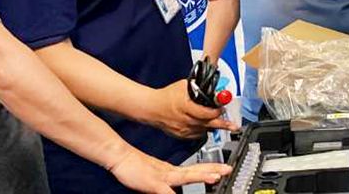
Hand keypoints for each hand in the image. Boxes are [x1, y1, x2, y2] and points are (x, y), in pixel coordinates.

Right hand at [109, 146, 230, 193]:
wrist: (120, 157)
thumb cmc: (136, 167)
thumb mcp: (156, 176)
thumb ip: (168, 182)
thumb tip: (177, 189)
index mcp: (172, 171)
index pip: (195, 170)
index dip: (210, 170)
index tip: (224, 169)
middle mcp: (170, 172)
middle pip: (195, 171)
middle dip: (212, 171)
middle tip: (228, 170)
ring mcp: (162, 176)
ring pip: (184, 176)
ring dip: (200, 177)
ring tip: (214, 177)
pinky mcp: (152, 183)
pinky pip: (164, 190)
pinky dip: (172, 193)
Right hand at [148, 80, 238, 138]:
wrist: (152, 108)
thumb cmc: (166, 96)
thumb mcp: (183, 86)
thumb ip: (198, 86)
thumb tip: (211, 87)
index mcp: (185, 107)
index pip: (206, 113)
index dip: (216, 111)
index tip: (222, 107)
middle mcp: (185, 120)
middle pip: (208, 124)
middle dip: (223, 125)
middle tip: (234, 126)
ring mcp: (184, 129)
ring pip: (204, 130)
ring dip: (212, 125)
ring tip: (220, 122)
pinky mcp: (182, 135)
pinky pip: (198, 134)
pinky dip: (203, 129)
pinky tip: (204, 124)